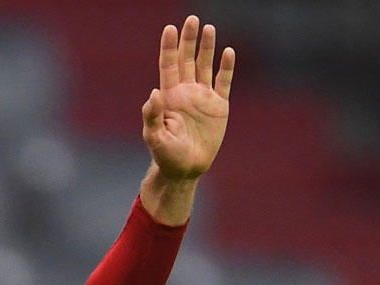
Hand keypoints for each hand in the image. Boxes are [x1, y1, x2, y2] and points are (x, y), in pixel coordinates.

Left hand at [142, 16, 234, 179]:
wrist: (186, 169)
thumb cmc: (166, 155)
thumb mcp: (154, 137)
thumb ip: (152, 116)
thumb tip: (154, 93)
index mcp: (169, 97)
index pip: (168, 66)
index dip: (169, 47)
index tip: (170, 28)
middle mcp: (185, 92)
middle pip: (186, 60)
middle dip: (188, 40)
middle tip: (191, 19)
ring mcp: (202, 98)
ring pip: (205, 66)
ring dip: (206, 48)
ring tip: (208, 28)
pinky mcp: (218, 107)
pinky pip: (223, 82)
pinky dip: (226, 67)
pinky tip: (228, 51)